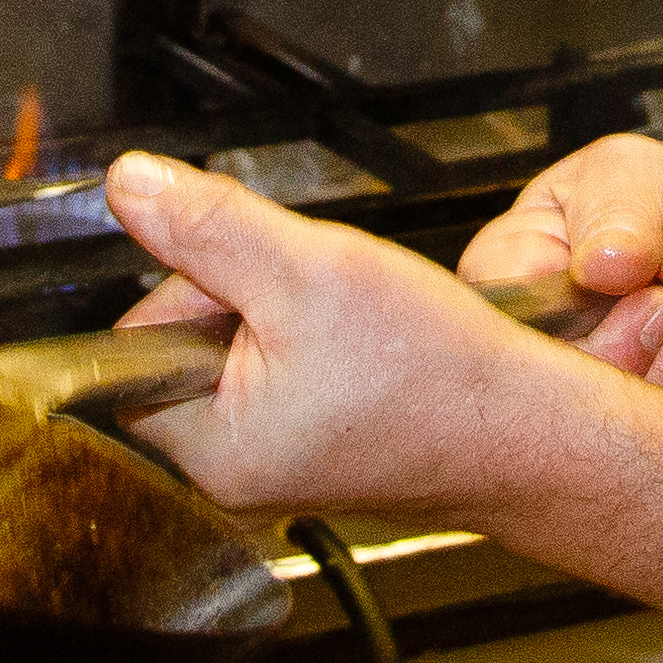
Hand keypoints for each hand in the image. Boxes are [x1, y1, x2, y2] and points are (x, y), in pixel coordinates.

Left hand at [99, 152, 583, 522]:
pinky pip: (285, 378)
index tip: (259, 280)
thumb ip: (208, 224)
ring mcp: (277, 469)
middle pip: (185, 346)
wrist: (532, 430)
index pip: (135, 345)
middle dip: (244, 296)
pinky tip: (366, 350)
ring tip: (352, 325)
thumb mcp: (309, 269)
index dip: (192, 286)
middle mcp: (232, 475)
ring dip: (287, 315)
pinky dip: (319, 346)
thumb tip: (130, 187)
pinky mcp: (318, 456)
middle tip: (319, 297)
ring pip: (239, 355)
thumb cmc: (440, 375)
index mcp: (208, 450)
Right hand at [457, 135, 662, 404]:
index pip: (546, 360)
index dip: (619, 331)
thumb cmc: (632, 197)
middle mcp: (560, 380)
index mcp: (508, 305)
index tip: (655, 272)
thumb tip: (607, 266)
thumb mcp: (616, 172)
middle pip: (644, 389)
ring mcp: (636, 416)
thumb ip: (610, 209)